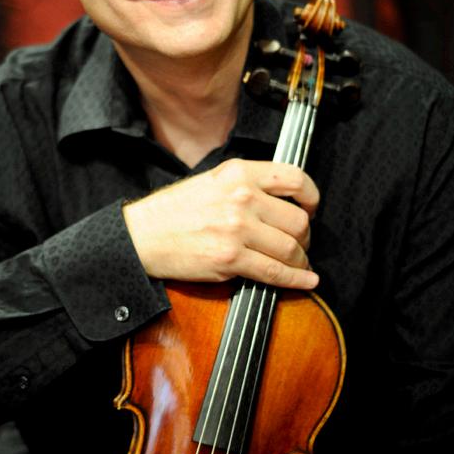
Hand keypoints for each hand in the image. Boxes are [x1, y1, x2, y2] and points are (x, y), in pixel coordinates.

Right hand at [123, 159, 319, 289]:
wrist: (141, 236)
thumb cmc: (173, 211)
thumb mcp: (212, 180)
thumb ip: (246, 184)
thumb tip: (282, 201)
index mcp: (239, 173)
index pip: (295, 179)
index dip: (312, 198)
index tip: (311, 209)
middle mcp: (242, 197)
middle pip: (298, 220)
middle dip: (305, 237)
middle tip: (299, 244)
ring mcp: (237, 228)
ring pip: (291, 248)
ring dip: (300, 260)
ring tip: (297, 264)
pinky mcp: (230, 258)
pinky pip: (275, 272)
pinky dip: (297, 280)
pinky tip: (306, 281)